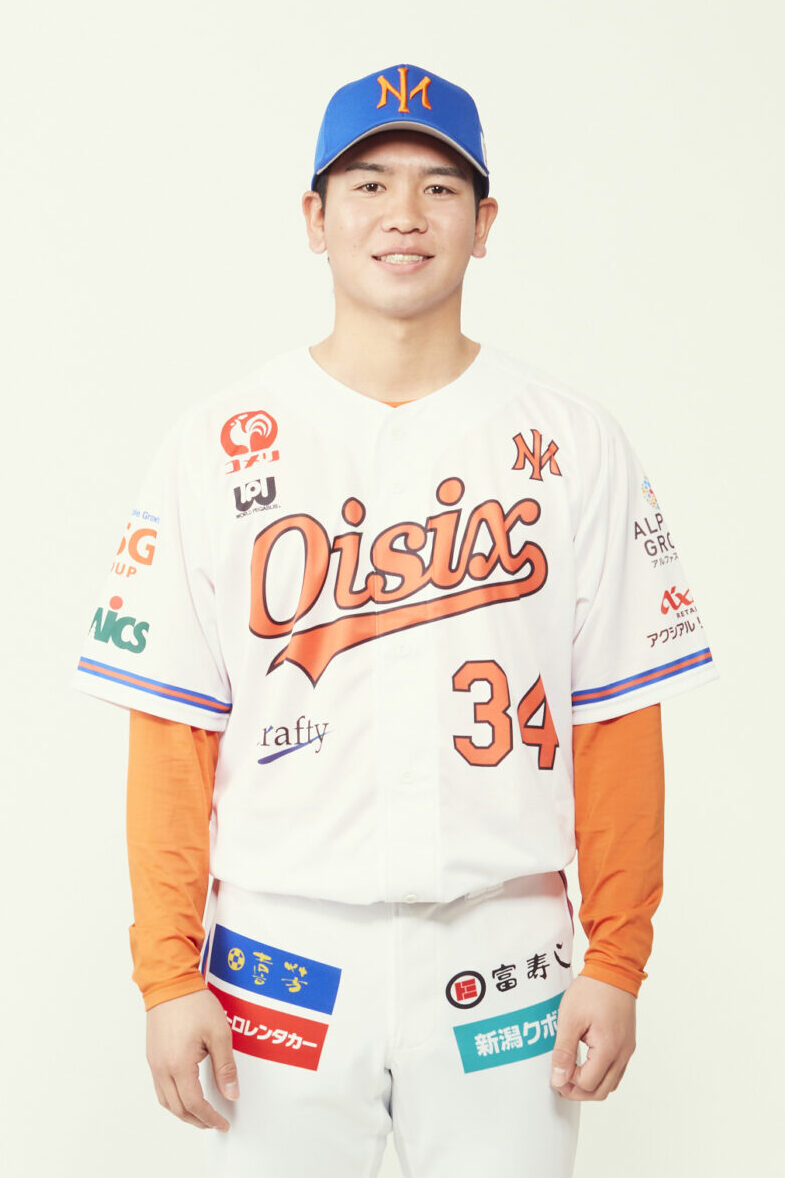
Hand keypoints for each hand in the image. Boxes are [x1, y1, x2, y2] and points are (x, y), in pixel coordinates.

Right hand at [146, 988, 238, 1130]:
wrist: (170, 983)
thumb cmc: (194, 1004)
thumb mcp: (219, 1034)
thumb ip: (225, 1067)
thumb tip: (231, 1093)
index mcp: (179, 1065)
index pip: (194, 1104)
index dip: (209, 1118)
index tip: (222, 1123)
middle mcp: (163, 1068)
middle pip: (178, 1108)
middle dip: (197, 1120)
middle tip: (214, 1122)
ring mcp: (155, 1063)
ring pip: (166, 1101)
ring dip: (183, 1112)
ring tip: (201, 1113)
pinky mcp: (153, 1056)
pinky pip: (160, 1087)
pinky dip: (173, 1099)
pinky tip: (185, 1094)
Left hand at [549, 974, 635, 1100]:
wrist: (614, 970)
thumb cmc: (592, 990)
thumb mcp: (569, 1019)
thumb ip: (563, 1051)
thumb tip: (559, 1079)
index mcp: (608, 1048)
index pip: (588, 1083)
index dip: (568, 1083)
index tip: (555, 1074)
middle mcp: (622, 1053)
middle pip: (602, 1091)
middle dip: (579, 1092)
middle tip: (560, 1081)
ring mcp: (627, 1049)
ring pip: (611, 1083)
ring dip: (591, 1085)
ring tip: (570, 1073)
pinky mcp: (627, 1043)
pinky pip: (616, 1070)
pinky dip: (601, 1074)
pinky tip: (585, 1063)